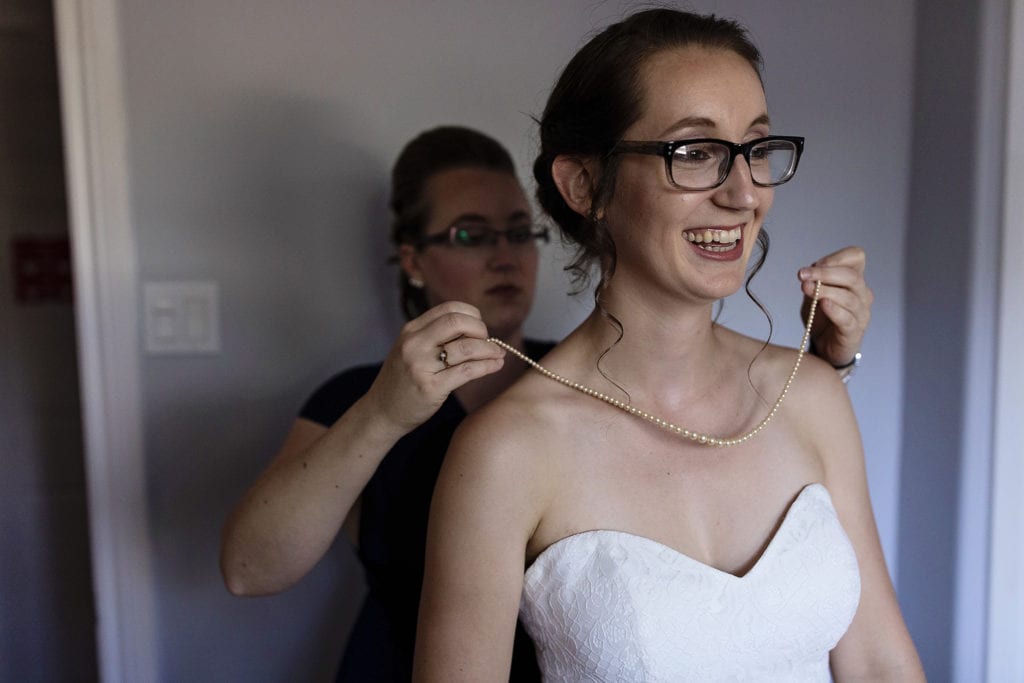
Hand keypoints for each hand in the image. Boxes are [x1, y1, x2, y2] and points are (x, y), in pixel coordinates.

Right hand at [365, 301, 505, 431]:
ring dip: (489, 350)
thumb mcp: (411, 350)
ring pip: (466, 347)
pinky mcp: (431, 388)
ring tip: (498, 355)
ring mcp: (421, 366)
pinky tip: (495, 366)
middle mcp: (414, 344)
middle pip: (457, 322)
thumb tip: (476, 327)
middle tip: (488, 342)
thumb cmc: (403, 381)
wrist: (381, 412)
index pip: (449, 309)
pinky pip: (467, 371)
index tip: (479, 328)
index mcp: (411, 330)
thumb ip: (435, 336)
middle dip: (481, 330)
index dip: (472, 315)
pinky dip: (487, 366)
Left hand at [798, 246, 872, 367]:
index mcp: (854, 279)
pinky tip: (823, 304)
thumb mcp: (814, 294)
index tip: (815, 264)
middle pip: (851, 276)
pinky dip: (835, 310)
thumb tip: (808, 273)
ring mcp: (861, 313)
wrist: (825, 346)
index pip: (856, 256)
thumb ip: (813, 282)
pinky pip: (847, 319)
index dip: (837, 257)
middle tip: (803, 274)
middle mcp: (862, 294)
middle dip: (825, 273)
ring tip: (806, 288)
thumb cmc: (822, 317)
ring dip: (825, 290)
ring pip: (849, 297)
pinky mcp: (854, 332)